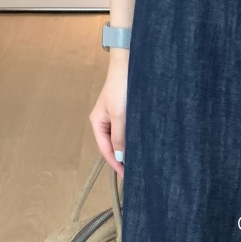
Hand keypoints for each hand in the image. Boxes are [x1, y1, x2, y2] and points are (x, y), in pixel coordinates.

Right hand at [89, 51, 127, 177]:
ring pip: (121, 139)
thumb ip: (119, 137)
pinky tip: (142, 146)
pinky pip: (128, 130)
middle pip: (112, 146)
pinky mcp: (126, 112)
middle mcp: (105, 121)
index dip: (115, 163)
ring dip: (128, 150)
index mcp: (98, 122)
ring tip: (139, 163)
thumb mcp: (120, 114)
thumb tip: (119, 158)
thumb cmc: (121, 88)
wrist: (130, 65)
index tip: (127, 176)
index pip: (105, 149)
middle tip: (135, 173)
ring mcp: (115, 117)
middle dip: (121, 159)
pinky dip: (133, 140)